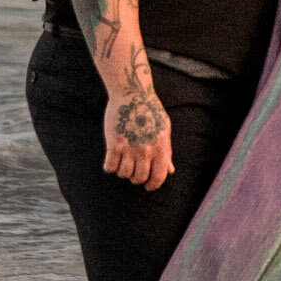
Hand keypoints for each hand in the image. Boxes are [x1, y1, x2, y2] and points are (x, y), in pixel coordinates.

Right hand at [103, 60, 174, 188]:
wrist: (132, 94)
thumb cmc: (150, 111)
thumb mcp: (164, 130)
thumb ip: (166, 152)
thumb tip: (170, 170)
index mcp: (161, 148)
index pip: (158, 177)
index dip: (153, 185)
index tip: (148, 186)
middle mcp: (146, 151)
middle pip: (139, 178)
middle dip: (136, 178)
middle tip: (134, 172)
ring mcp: (130, 148)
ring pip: (124, 174)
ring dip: (123, 172)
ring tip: (123, 163)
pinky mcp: (114, 144)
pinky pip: (110, 167)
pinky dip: (110, 167)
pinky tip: (112, 160)